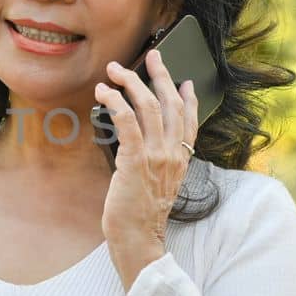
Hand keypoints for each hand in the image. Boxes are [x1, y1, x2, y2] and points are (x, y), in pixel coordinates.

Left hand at [94, 47, 198, 287]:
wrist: (138, 241)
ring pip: (149, 106)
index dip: (188, 97)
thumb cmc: (139, 217)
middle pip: (172, 104)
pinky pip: (127, 122)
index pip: (191, 121)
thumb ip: (154, 163)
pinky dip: (115, 101)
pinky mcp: (135, 160)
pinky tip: (104, 92)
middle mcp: (173, 155)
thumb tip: (137, 142)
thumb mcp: (155, 185)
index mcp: (181, 160)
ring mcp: (156, 157)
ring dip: (131, 82)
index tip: (184, 79)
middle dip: (160, 75)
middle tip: (151, 55)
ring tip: (115, 69)